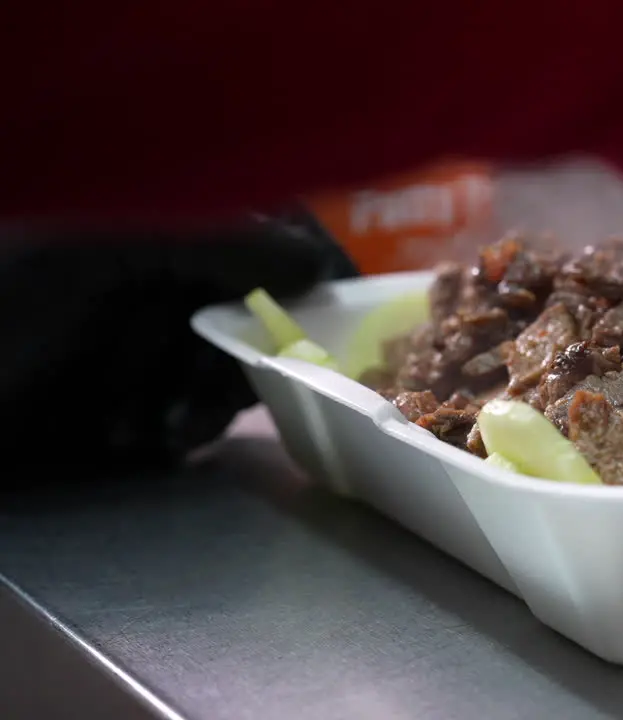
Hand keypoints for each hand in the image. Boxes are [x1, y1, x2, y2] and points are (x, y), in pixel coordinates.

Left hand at [0, 209, 356, 476]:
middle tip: (214, 391)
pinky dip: (171, 431)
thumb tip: (316, 255)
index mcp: (158, 227)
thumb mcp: (95, 253)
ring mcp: (140, 340)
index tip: (339, 320)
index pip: (265, 238)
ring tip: (149, 429)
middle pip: (257, 315)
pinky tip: (129, 437)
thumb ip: (208, 241)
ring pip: (225, 372)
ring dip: (202, 404)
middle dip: (243, 360)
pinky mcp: (125, 397)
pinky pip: (189, 416)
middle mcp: (158, 278)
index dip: (309, 275)